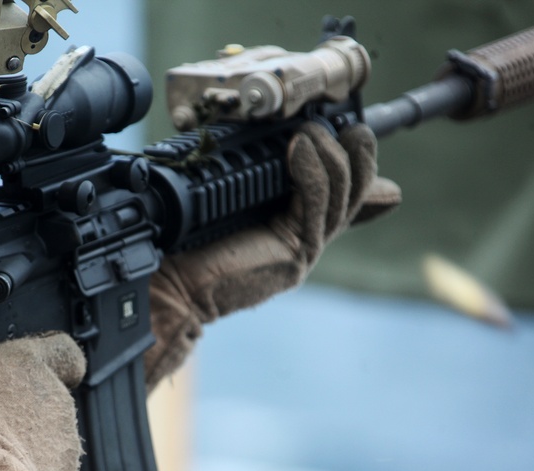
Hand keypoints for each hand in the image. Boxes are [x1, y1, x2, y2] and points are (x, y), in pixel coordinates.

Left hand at [145, 122, 400, 387]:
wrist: (174, 283)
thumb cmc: (191, 241)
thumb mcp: (229, 198)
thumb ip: (252, 175)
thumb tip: (262, 141)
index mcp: (297, 224)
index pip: (346, 190)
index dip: (359, 160)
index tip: (349, 126)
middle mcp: (308, 238)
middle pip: (355, 192)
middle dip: (359, 154)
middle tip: (345, 125)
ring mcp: (305, 248)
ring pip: (341, 196)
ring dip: (330, 156)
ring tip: (310, 131)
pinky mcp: (296, 253)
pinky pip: (315, 205)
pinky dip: (311, 172)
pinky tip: (300, 148)